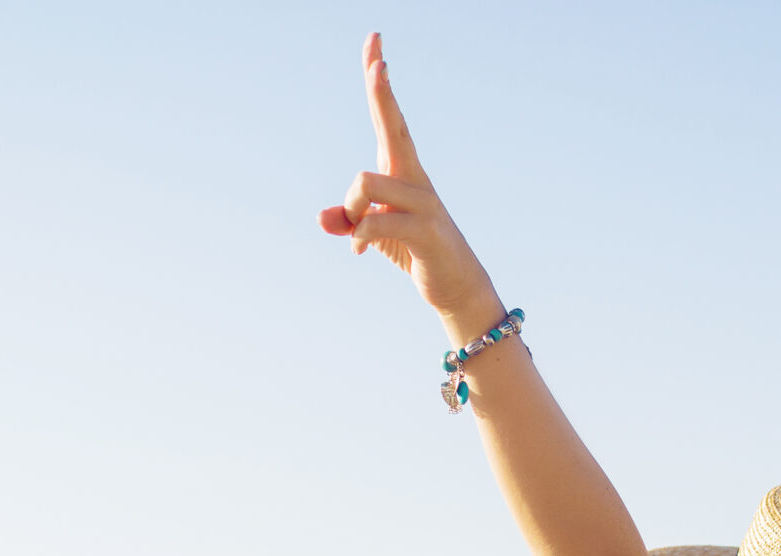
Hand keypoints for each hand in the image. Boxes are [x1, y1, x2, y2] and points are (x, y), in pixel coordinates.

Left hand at [316, 34, 500, 334]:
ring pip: (365, 182)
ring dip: (351, 208)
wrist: (456, 287)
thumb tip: (324, 220)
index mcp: (401, 169)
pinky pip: (375, 224)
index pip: (387, 116)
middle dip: (382, 93)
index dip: (379, 82)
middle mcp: (414, 177)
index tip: (375, 44)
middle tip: (378, 59)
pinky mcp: (424, 230)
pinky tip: (357, 251)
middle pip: (392, 125)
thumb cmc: (413, 251)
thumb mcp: (372, 235)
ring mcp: (423, 202)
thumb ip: (348, 222)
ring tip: (356, 230)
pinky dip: (358, 238)